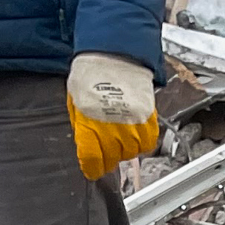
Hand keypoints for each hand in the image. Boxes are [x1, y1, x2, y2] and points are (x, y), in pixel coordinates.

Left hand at [67, 53, 157, 179]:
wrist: (114, 55)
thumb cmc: (92, 76)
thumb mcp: (76, 103)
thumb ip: (82, 127)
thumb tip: (86, 146)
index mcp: (90, 126)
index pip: (92, 161)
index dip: (92, 168)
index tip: (92, 168)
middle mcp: (112, 130)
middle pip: (113, 160)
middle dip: (108, 157)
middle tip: (106, 147)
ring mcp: (132, 126)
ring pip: (131, 153)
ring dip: (125, 148)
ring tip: (120, 133)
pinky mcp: (148, 121)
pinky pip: (148, 143)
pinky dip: (141, 141)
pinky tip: (134, 130)